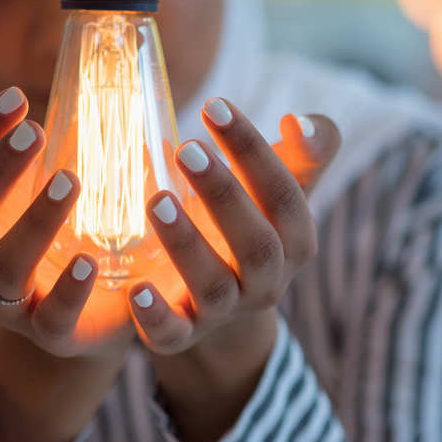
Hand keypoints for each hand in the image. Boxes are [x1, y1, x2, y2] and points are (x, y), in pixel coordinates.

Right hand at [0, 70, 135, 441]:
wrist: (81, 310)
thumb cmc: (43, 232)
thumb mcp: (16, 185)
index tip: (16, 97)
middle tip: (37, 130)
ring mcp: (6, 307)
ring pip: (6, 269)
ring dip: (35, 222)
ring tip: (72, 181)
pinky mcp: (51, 335)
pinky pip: (52, 318)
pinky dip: (69, 290)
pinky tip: (91, 259)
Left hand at [126, 97, 339, 360]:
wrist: (221, 295)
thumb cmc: (252, 219)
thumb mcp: (285, 184)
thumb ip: (307, 149)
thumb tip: (297, 123)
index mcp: (296, 241)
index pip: (284, 195)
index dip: (252, 151)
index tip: (215, 105)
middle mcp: (267, 280)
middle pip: (256, 244)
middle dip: (223, 195)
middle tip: (186, 149)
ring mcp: (225, 311)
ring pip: (214, 286)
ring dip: (187, 245)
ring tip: (157, 200)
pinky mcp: (183, 335)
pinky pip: (173, 335)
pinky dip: (155, 317)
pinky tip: (135, 288)